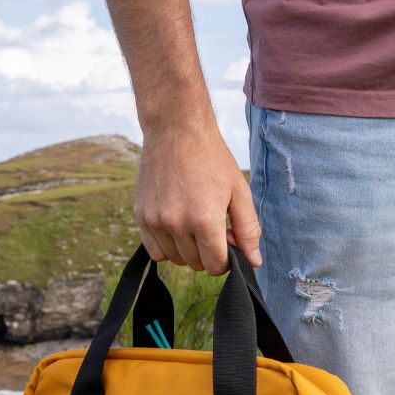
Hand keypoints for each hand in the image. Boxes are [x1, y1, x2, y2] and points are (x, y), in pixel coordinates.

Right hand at [134, 113, 262, 275]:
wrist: (176, 129)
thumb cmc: (212, 159)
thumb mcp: (239, 191)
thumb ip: (248, 230)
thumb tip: (253, 262)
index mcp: (204, 220)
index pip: (216, 265)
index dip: (227, 259)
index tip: (229, 241)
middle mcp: (176, 224)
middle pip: (196, 264)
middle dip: (209, 252)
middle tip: (214, 226)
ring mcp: (155, 221)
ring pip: (176, 259)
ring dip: (189, 250)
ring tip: (195, 223)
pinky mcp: (141, 216)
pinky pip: (155, 251)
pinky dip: (168, 247)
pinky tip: (178, 226)